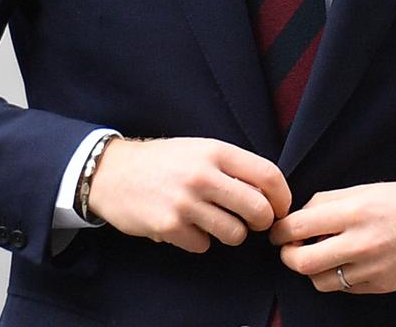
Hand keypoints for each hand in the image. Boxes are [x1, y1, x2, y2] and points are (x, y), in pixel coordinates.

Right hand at [88, 137, 290, 252]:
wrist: (113, 173)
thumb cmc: (164, 161)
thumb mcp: (200, 150)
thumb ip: (231, 167)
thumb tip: (267, 194)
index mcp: (216, 151)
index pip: (267, 174)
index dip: (282, 196)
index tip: (281, 207)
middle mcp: (203, 175)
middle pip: (257, 209)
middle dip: (262, 221)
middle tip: (254, 222)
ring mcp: (186, 202)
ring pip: (235, 234)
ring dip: (231, 233)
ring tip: (216, 221)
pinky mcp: (169, 226)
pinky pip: (203, 245)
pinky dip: (200, 240)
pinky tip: (187, 226)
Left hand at [270, 179, 395, 293]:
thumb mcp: (369, 188)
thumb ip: (333, 201)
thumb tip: (303, 215)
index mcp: (354, 211)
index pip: (298, 225)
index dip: (280, 230)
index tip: (277, 229)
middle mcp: (360, 243)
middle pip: (301, 261)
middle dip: (287, 255)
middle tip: (288, 247)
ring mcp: (370, 269)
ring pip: (319, 280)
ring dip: (311, 269)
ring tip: (315, 254)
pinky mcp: (380, 286)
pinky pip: (344, 288)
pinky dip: (336, 277)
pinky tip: (342, 263)